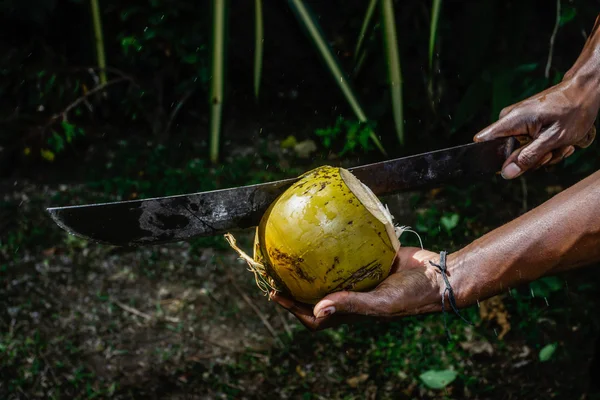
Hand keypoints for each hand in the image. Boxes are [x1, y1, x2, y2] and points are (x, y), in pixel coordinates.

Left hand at [270, 247, 441, 330]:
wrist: (438, 275)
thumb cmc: (412, 296)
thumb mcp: (381, 303)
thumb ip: (351, 304)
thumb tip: (317, 310)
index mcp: (351, 311)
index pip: (314, 316)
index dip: (292, 308)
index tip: (273, 293)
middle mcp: (351, 295)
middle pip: (315, 294)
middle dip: (294, 287)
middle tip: (275, 271)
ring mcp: (359, 277)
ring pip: (328, 274)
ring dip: (310, 267)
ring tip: (292, 252)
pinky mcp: (369, 260)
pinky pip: (345, 254)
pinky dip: (332, 247)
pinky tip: (322, 231)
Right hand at [473, 75, 598, 178]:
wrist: (585, 92)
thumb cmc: (573, 110)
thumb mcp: (553, 139)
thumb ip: (528, 157)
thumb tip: (506, 173)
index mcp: (511, 120)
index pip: (482, 141)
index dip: (491, 158)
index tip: (513, 164)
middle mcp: (510, 120)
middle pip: (505, 153)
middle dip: (530, 159)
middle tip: (550, 152)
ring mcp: (518, 122)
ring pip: (520, 151)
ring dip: (542, 155)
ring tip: (560, 145)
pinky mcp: (526, 124)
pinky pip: (528, 145)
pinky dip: (545, 148)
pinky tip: (559, 142)